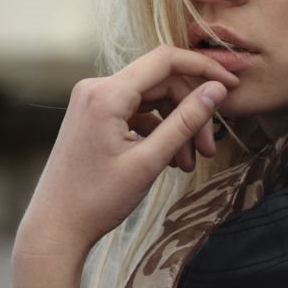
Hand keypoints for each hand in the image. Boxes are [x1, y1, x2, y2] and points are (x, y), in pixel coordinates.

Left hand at [11, 46, 239, 287]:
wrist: (55, 227)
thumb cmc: (97, 199)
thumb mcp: (149, 161)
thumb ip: (185, 122)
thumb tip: (217, 91)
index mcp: (106, 94)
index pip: (166, 60)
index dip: (204, 68)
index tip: (232, 85)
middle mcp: (96, 89)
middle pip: (162, 83)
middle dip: (191, 113)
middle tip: (208, 149)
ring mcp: (93, 102)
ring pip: (152, 100)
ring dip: (176, 127)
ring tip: (187, 163)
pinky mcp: (95, 117)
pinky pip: (137, 113)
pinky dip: (158, 133)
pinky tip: (169, 161)